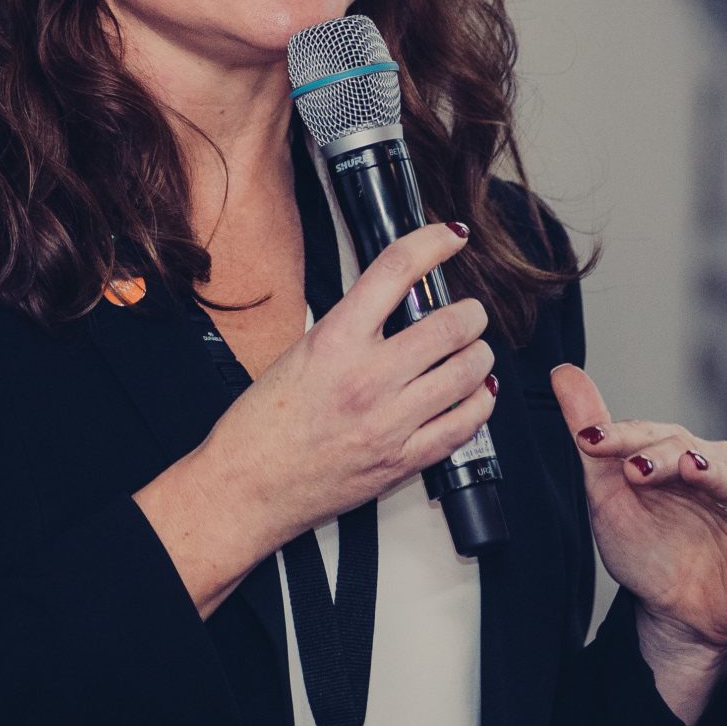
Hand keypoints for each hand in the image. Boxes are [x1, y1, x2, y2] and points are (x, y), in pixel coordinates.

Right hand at [137, 221, 497, 615]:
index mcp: (335, 342)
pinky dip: (479, 402)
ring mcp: (390, 422)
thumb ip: (352, 327)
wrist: (247, 489)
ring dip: (479, 354)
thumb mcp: (301, 353)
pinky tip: (475, 394)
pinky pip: (465, 425)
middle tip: (469, 313)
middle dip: (470, 313)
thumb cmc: (261, 427)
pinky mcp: (404, 461)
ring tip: (472, 352)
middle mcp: (368, 379)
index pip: (397, 271)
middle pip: (451, 324)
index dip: (434, 242)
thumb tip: (397, 303)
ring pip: (469, 372)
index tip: (451, 236)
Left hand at [550, 364, 726, 722]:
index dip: (619, 437)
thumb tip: (562, 372)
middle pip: (691, 451)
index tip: (587, 440)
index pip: (649, 436)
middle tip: (633, 467)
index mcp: (675, 455)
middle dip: (662, 455)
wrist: (677, 613)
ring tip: (691, 469)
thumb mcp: (610, 495)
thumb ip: (590, 436)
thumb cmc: (647, 546)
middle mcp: (713, 471)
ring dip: (712, 474)